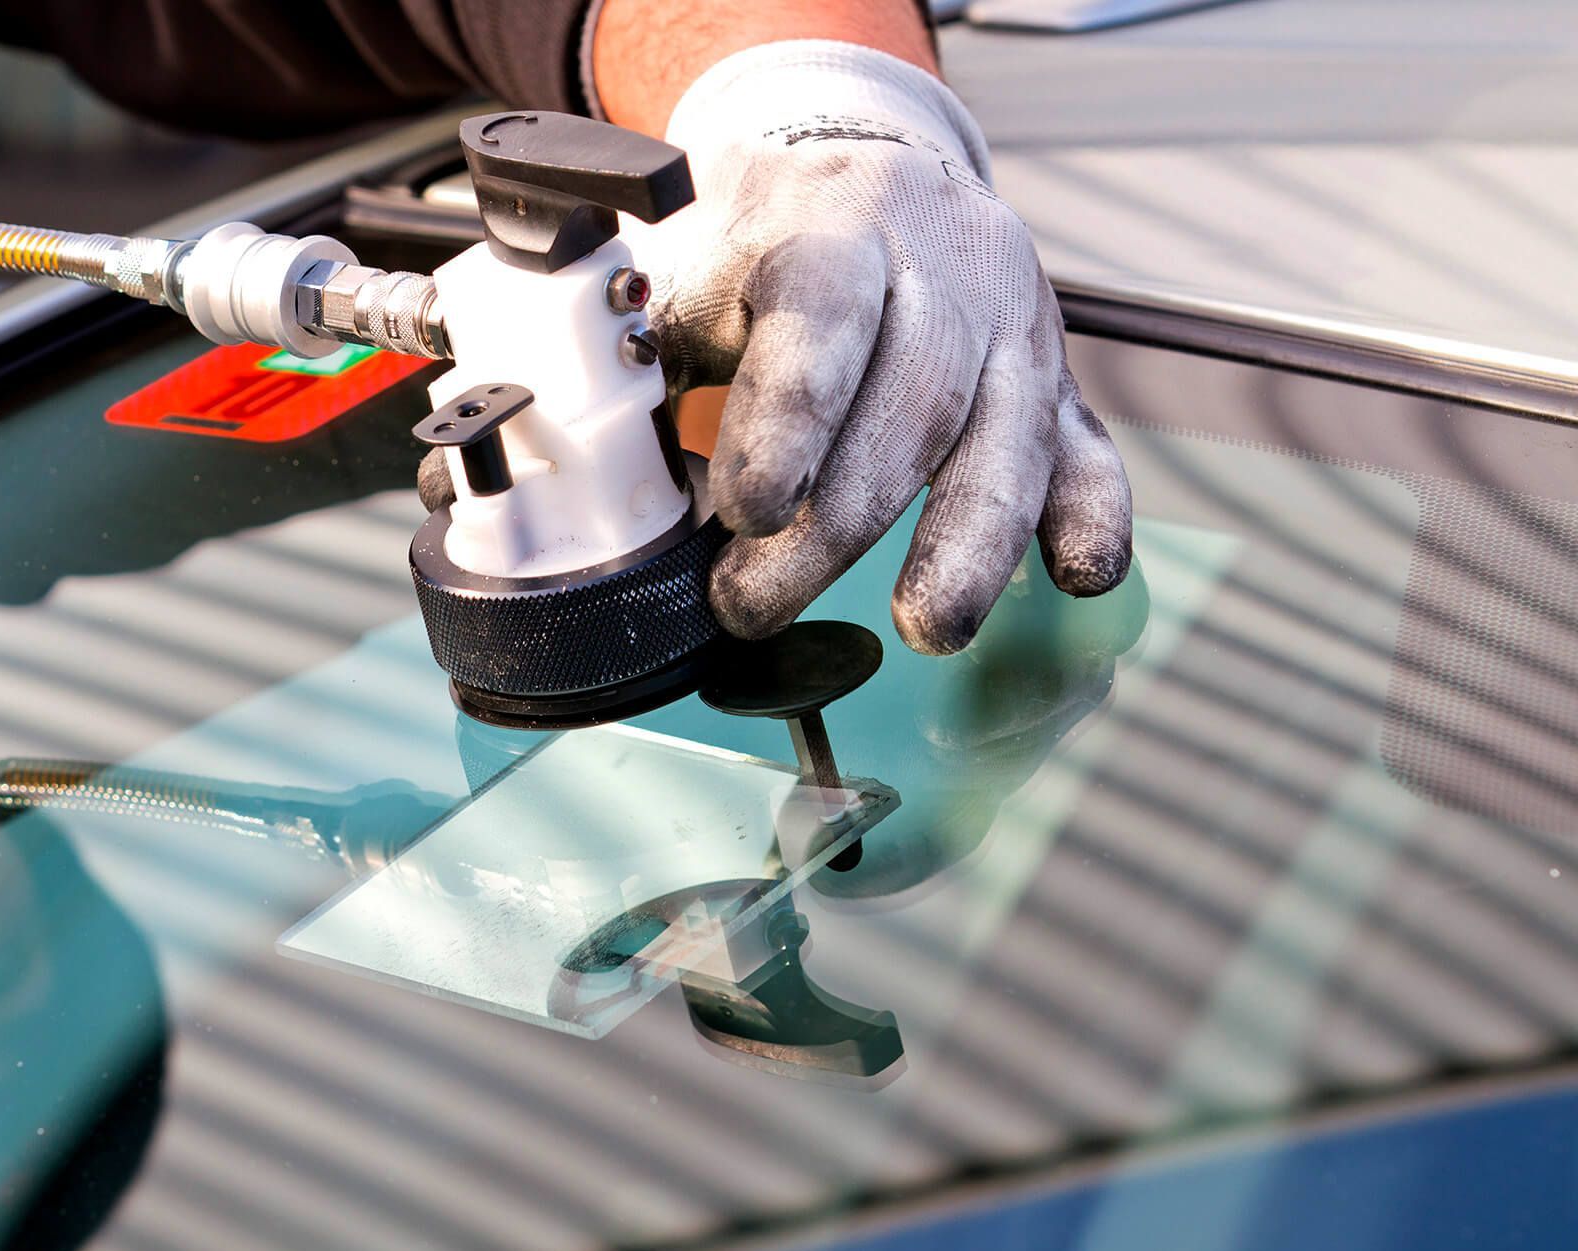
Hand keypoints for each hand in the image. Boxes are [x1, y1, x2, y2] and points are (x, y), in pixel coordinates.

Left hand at [633, 40, 1132, 652]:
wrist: (867, 171)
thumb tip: (610, 493)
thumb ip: (652, 370)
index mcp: (835, 224)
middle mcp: (944, 265)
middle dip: (839, 524)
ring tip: (929, 629)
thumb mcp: (689, 276)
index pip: (824, 314)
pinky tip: (1081, 574)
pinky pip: (1089, 446)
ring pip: (1009, 434)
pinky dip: (1090, 514)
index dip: (790, 416)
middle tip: (756, 606)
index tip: (747, 511)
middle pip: (913, 400)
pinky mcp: (1054, 378)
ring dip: (969, 543)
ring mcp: (1013, 322)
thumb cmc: (760, 248)